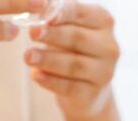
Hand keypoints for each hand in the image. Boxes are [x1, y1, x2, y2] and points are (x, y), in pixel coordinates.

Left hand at [25, 0, 119, 118]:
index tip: (43, 16)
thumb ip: (55, 17)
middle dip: (53, 35)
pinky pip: (70, 87)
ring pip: (74, 64)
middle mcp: (109, 46)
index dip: (61, 13)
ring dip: (49, 59)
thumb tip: (40, 7)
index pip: (81, 13)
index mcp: (103, 22)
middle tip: (32, 33)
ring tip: (28, 56)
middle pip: (78, 38)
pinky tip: (36, 75)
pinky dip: (51, 81)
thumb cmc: (72, 51)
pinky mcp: (93, 94)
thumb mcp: (66, 29)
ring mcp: (104, 72)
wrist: (86, 91)